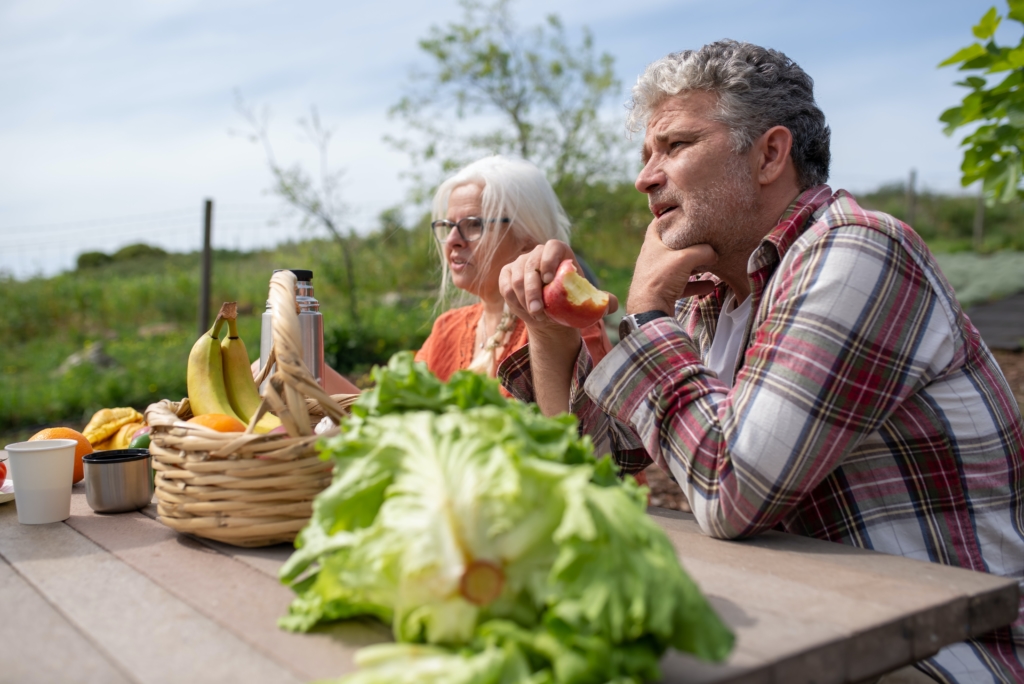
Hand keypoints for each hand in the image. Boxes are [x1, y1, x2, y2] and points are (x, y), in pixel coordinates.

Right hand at [499, 240, 618, 339]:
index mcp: (559, 252)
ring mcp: (520, 263)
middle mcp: (537, 253)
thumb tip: (612, 303)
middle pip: (530, 265)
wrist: (550, 312)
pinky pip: (505, 286)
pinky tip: (525, 311)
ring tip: (536, 315)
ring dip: (524, 299)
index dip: (549, 260)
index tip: (550, 280)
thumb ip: (602, 301)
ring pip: (516, 278)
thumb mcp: (587, 301)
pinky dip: (513, 300)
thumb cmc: (569, 302)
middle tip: (539, 311)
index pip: (552, 247)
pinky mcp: (506, 274)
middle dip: (533, 290)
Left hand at [627, 221, 717, 313]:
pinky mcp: (663, 291)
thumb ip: (703, 251)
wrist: (648, 311)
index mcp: (652, 243)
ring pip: (678, 265)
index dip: (670, 216)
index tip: (685, 213)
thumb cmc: (661, 279)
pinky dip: (695, 285)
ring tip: (710, 263)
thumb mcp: (685, 258)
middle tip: (704, 238)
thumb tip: (714, 253)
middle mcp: (653, 257)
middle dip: (688, 242)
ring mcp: (657, 274)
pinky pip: (682, 284)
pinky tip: (710, 286)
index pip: (659, 222)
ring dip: (694, 265)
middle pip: (672, 244)